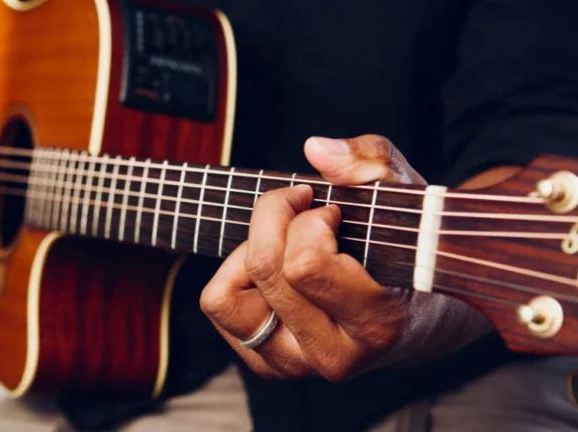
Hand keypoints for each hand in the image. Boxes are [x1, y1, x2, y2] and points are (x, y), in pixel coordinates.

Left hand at [200, 135, 490, 380]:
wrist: (424, 319)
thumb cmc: (412, 251)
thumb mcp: (405, 195)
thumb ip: (370, 163)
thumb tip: (315, 149)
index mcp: (376, 324)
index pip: (303, 265)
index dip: (309, 220)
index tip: (330, 211)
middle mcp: (333, 356)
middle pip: (264, 269)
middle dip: (276, 219)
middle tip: (304, 210)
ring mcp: (296, 366)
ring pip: (225, 297)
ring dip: (249, 253)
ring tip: (286, 243)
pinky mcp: (268, 364)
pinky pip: (219, 306)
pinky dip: (236, 275)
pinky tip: (275, 268)